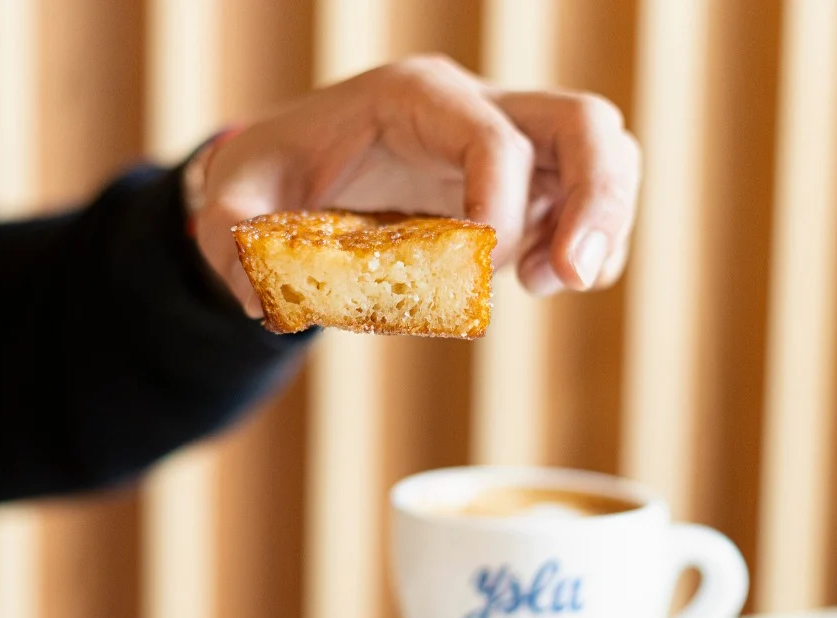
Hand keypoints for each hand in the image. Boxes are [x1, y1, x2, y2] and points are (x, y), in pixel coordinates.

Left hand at [192, 55, 641, 315]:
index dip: (499, 202)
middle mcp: (474, 110)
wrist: (299, 172)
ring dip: (603, 224)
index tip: (478, 266)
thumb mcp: (239, 194)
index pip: (492, 134)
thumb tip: (261, 298)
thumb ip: (233, 234)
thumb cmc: (276, 173)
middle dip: (596, 199)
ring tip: (549, 284)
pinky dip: (582, 244)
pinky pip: (580, 202)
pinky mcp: (519, 184)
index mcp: (415, 99)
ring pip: (601, 156)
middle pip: (581, 124)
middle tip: (572, 276)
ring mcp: (507, 145)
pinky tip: (540, 282)